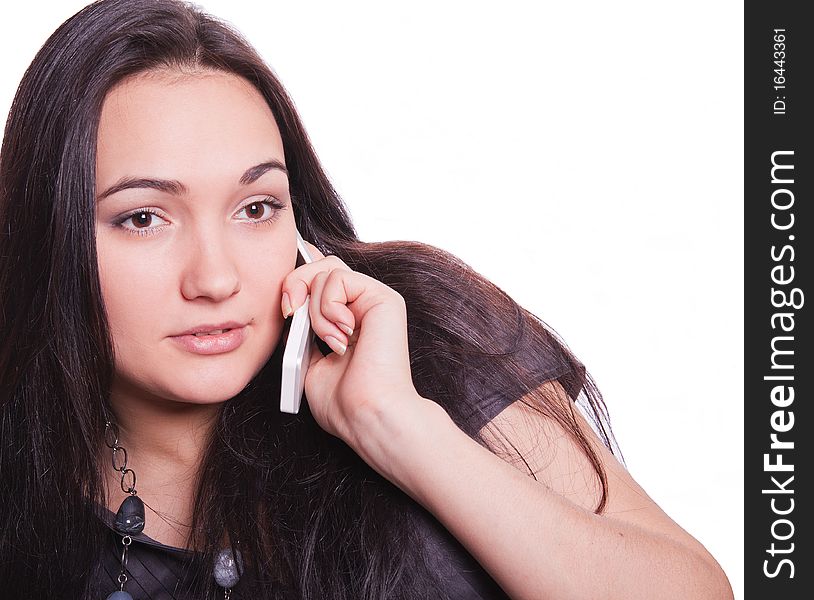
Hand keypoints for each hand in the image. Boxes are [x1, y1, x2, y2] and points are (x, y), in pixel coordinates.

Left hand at [280, 242, 419, 442]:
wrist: (367, 415)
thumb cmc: (344, 401)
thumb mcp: (308, 361)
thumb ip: (303, 332)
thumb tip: (292, 307)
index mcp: (349, 318)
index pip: (323, 277)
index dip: (299, 279)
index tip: (286, 307)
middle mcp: (364, 305)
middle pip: (322, 264)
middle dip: (296, 284)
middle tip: (292, 315)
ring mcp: (375, 299)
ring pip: (327, 270)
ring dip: (315, 308)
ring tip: (329, 340)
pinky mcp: (384, 298)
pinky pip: (338, 278)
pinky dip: (327, 306)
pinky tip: (341, 335)